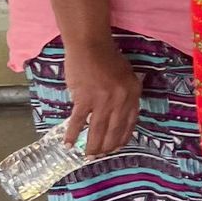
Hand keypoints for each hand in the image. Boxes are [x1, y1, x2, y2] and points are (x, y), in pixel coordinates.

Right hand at [60, 37, 140, 155]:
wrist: (90, 44)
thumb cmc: (107, 56)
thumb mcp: (127, 74)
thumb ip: (126, 93)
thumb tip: (119, 112)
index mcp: (133, 94)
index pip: (130, 122)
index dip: (122, 138)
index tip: (116, 148)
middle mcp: (120, 100)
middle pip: (114, 130)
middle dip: (106, 146)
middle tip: (99, 156)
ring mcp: (103, 100)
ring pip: (97, 130)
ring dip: (92, 145)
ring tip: (87, 156)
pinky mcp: (84, 99)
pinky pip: (78, 121)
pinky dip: (72, 134)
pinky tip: (68, 144)